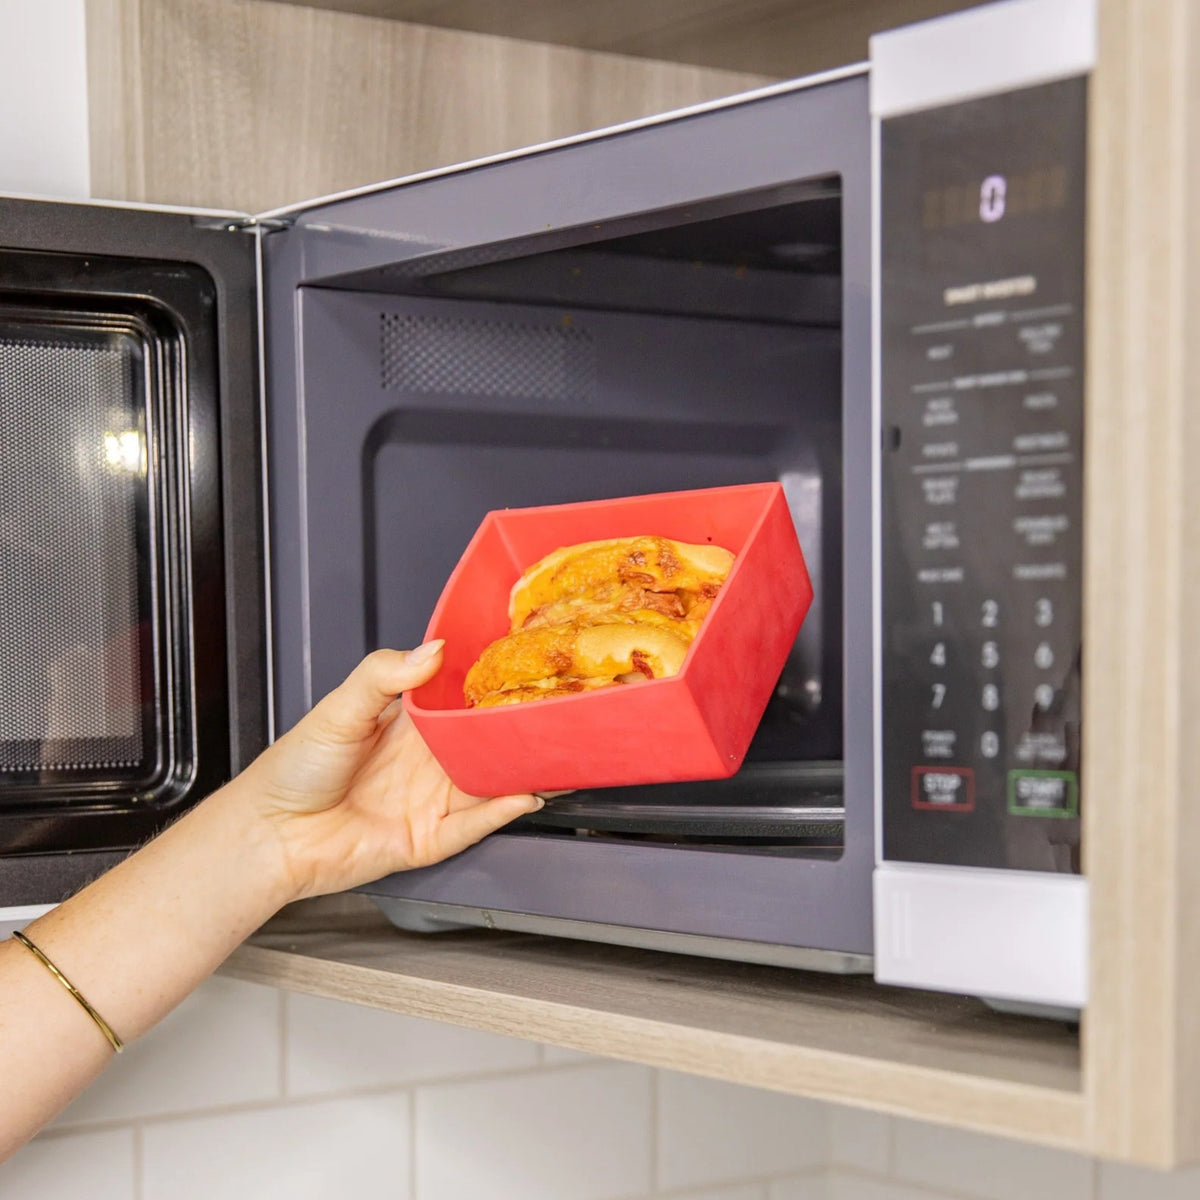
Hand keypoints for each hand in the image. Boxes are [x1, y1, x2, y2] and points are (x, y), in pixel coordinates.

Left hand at [233, 643, 541, 901]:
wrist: (270, 834)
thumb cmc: (294, 770)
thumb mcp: (339, 707)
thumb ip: (384, 675)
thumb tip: (432, 649)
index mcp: (409, 722)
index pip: (462, 699)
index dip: (491, 685)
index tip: (523, 666)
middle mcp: (427, 759)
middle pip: (485, 741)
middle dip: (517, 728)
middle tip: (552, 708)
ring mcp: (431, 798)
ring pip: (490, 782)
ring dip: (520, 770)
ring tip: (552, 751)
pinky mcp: (430, 837)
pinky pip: (475, 825)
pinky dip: (502, 811)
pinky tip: (523, 794)